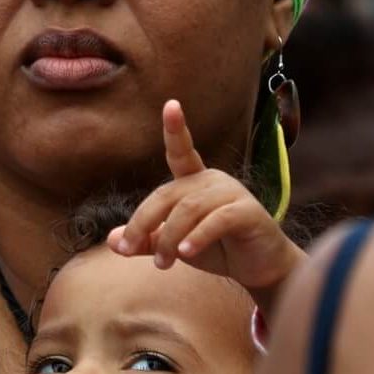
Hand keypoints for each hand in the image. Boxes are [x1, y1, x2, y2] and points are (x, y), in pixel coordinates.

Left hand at [109, 99, 305, 318]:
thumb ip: (148, 241)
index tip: (171, 104)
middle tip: (128, 250)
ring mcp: (233, 193)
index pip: (181, 152)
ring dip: (169, 238)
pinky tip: (186, 254)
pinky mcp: (248, 212)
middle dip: (144, 222)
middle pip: (169, 194)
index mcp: (195, 180)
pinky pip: (217, 220)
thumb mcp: (177, 246)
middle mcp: (213, 180)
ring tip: (162, 264)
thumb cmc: (218, 249)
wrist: (261, 268)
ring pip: (189, 208)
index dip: (175, 129)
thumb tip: (112, 240)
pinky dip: (197, 237)